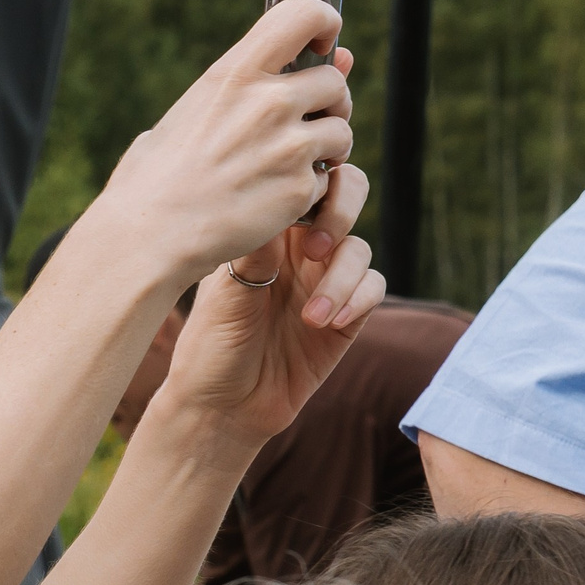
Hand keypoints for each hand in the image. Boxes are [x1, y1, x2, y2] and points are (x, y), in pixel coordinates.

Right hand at [89, 0, 355, 287]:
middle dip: (327, 103)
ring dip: (326, 150)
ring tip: (286, 168)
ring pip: (342, 132)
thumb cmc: (152, 180)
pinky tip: (273, 202)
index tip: (322, 42)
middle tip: (303, 126)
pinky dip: (309, 193)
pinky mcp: (299, 188)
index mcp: (232, 74)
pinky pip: (328, 181)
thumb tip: (269, 79)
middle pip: (335, 80)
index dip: (324, 23)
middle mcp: (268, 102)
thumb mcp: (185, 115)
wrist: (148, 237)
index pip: (304, 15)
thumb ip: (233, 93)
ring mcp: (288, 146)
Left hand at [154, 162, 385, 448]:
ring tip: (311, 315)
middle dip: (343, 209)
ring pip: (359, 247)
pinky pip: (373, 287)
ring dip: (342, 277)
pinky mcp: (348, 313)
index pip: (298, 182)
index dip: (309, 177)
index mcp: (264, 231)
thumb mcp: (224, 296)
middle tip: (319, 244)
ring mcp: (325, 278)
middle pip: (345, 195)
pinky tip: (326, 323)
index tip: (298, 202)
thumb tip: (279, 203)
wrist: (223, 406)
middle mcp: (298, 247)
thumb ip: (254, 252)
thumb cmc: (211, 346)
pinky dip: (357, 300)